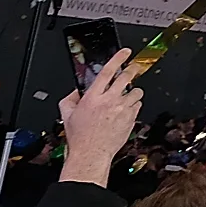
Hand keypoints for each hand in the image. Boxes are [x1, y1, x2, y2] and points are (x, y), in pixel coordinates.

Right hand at [57, 52, 141, 186]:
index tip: (125, 52)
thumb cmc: (80, 137)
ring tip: (126, 97)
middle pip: (126, 78)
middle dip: (132, 70)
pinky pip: (138, 106)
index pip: (108, 71)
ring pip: (136, 92)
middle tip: (134, 68)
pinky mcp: (131, 119)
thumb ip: (70, 99)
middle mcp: (109, 101)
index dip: (118, 58)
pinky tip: (125, 111)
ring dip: (133, 92)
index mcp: (93, 97)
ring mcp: (122, 110)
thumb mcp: (67, 115)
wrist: (91, 154)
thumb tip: (76, 91)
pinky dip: (133, 105)